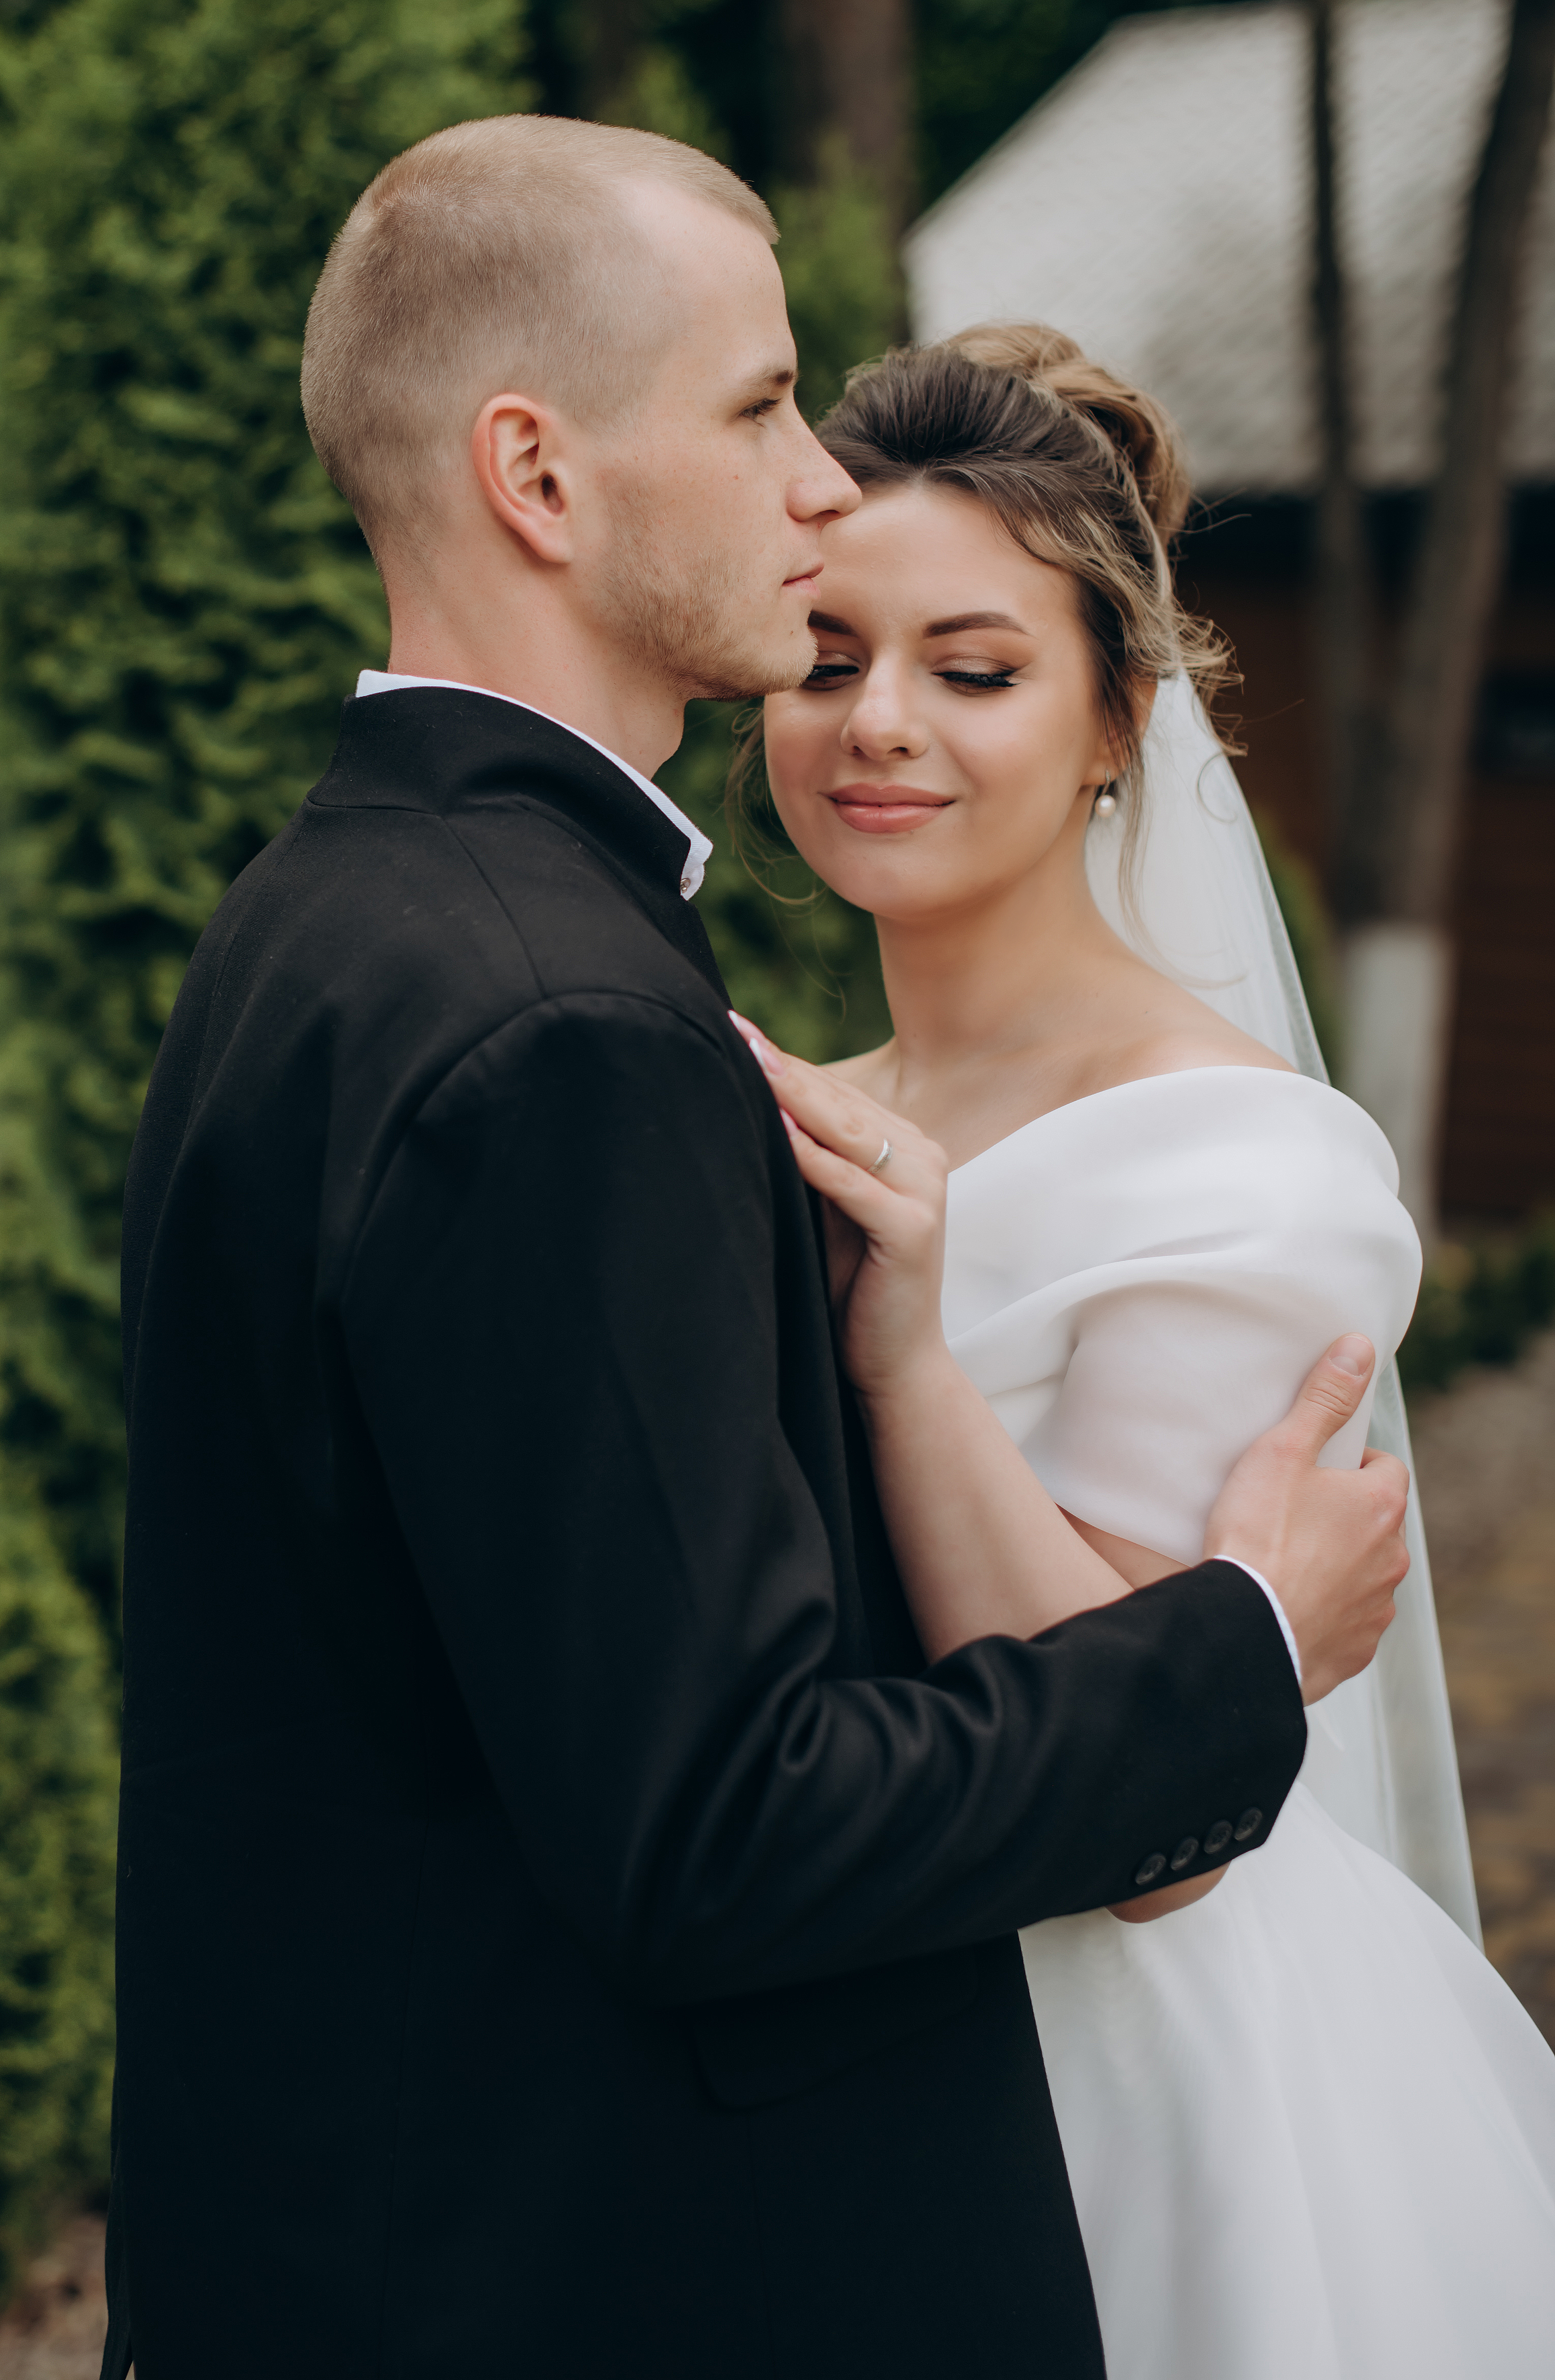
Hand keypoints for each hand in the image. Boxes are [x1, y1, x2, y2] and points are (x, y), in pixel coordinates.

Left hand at [728, 1016, 949, 1400]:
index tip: (733, 1028)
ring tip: (747, 1058)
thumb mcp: (825, 1210)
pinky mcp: (912, 1228)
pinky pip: (850, 1182)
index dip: (782, 1062)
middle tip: (730, 1028)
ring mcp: (923, 1190)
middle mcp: (921, 1156)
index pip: (832, 1094)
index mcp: (902, 1146)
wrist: (894, 1364)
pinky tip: (773, 1124)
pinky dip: (809, 1154)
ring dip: (792, 1093)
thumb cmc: (849, 1289)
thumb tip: (748, 1106)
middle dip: (781, 1065)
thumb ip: (805, 1160)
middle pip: (837, 1102)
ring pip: (846, 1130)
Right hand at [1203, 1335, 1409, 1704]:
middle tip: (1291, 1515)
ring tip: (1285, 1563)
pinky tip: (1288, 1604)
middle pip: (1376, 1523)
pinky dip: (1326, 1612)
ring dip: (1338, 1566)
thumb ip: (1322, 1399)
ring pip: (1365, 1574)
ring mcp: (1375, 1608)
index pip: (1385, 1469)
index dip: (1350, 1465)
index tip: (1313, 1471)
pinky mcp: (1354, 1649)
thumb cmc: (1259, 1538)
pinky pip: (1348, 1622)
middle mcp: (1391, 1559)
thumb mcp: (1283, 1451)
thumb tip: (1357, 1349)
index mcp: (1379, 1506)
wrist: (1243, 1629)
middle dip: (1344, 1517)